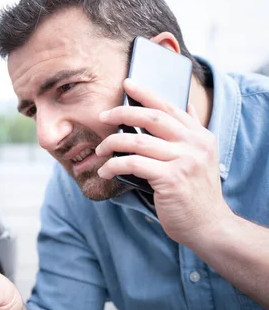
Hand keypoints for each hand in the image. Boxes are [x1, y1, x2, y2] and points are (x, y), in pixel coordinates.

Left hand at [95, 78, 231, 245]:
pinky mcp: (172, 179)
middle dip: (122, 113)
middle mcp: (195, 144)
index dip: (147, 93)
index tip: (127, 83)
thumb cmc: (195, 193)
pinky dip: (114, 165)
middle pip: (151, 118)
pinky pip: (133, 164)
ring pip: (137, 141)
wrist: (209, 226)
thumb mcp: (200, 158)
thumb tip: (180, 107)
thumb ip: (188, 134)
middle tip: (103, 116)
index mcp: (200, 136)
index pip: (170, 106)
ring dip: (112, 144)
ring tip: (100, 150)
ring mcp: (184, 161)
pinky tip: (105, 171)